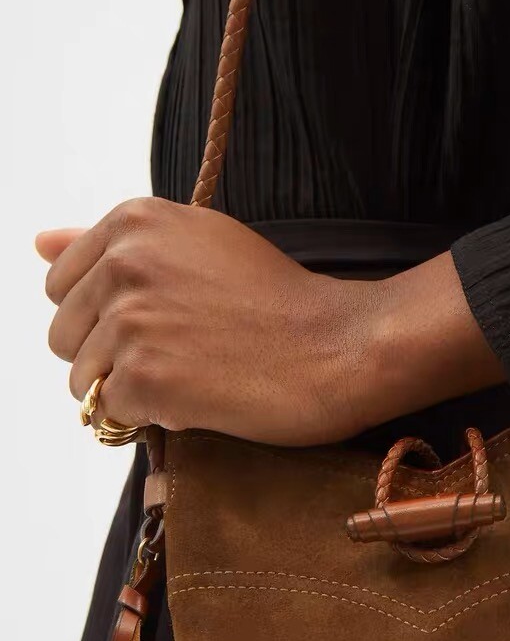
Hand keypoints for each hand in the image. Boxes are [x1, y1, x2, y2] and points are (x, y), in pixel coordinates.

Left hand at [38, 197, 502, 445]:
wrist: (339, 347)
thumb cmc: (282, 301)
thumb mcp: (200, 244)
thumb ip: (111, 243)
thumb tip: (40, 243)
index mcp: (134, 222)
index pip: (61, 285)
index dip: (107, 316)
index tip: (162, 324)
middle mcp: (123, 263)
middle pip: (65, 335)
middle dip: (111, 356)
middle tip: (181, 357)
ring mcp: (131, 321)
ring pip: (83, 381)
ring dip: (131, 391)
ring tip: (193, 378)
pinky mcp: (144, 377)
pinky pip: (112, 414)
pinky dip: (150, 418)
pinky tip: (199, 399)